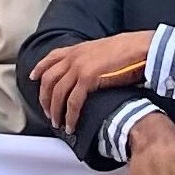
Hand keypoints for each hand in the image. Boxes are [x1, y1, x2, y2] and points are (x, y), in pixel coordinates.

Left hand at [33, 29, 152, 131]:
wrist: (141, 48)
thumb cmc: (128, 50)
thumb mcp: (103, 50)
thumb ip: (91, 58)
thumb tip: (89, 72)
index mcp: (77, 49)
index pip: (51, 57)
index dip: (39, 68)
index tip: (33, 77)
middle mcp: (74, 57)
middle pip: (48, 80)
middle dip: (44, 98)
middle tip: (48, 113)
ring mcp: (79, 67)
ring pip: (57, 93)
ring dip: (55, 111)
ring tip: (57, 124)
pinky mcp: (88, 79)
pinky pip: (72, 103)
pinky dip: (69, 116)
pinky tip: (70, 126)